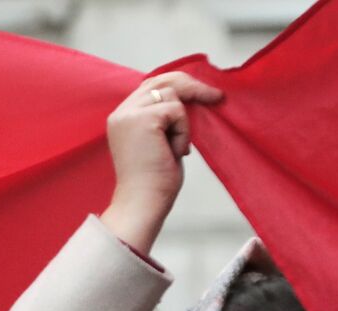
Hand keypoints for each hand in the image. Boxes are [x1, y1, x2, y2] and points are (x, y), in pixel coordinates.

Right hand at [99, 72, 222, 254]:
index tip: (203, 94)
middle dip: (191, 86)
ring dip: (183, 122)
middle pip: (161, 80)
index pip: (150, 86)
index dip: (178, 86)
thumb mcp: (159, 140)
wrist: (144, 202)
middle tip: (216, 97)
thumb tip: (190, 98)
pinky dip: (183, 132)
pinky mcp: (142, 120)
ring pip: (172, 96)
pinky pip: (177, 111)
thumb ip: (163, 118)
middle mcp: (120, 112)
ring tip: (176, 149)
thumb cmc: (154, 180)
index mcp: (121, 117)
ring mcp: (128, 115)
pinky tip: (175, 152)